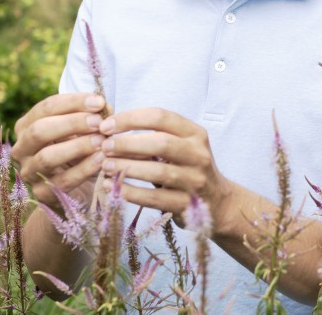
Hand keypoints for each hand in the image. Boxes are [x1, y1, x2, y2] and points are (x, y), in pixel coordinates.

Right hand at [12, 93, 110, 212]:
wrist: (77, 188)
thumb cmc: (79, 150)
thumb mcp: (81, 130)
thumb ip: (90, 116)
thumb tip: (104, 107)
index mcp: (27, 125)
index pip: (46, 108)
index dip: (73, 102)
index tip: (99, 102)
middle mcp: (22, 148)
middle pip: (40, 130)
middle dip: (72, 123)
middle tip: (98, 122)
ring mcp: (29, 172)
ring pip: (47, 157)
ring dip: (77, 146)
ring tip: (101, 141)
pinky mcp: (42, 194)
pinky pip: (62, 181)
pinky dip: (83, 169)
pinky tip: (101, 160)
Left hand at [97, 107, 232, 228]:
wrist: (217, 203)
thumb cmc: (187, 168)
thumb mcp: (179, 146)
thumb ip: (153, 136)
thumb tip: (110, 130)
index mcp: (194, 133)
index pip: (160, 117)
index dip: (130, 119)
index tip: (106, 126)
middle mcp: (198, 154)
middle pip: (161, 143)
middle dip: (127, 143)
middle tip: (104, 146)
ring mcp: (195, 180)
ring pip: (158, 171)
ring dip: (127, 168)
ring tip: (106, 167)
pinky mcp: (188, 204)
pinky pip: (155, 198)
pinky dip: (131, 192)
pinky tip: (113, 187)